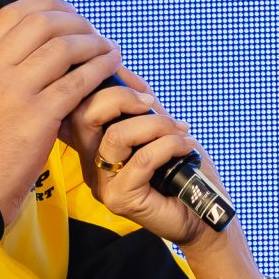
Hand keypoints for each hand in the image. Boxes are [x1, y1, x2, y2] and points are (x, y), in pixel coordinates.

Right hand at [0, 0, 120, 223]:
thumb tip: (27, 61)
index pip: (13, 14)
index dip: (47, 7)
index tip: (69, 15)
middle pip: (42, 23)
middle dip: (75, 22)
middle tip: (93, 34)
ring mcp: (15, 91)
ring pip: (63, 47)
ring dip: (93, 44)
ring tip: (109, 50)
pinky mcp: (37, 117)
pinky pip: (76, 81)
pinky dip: (99, 69)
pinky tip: (110, 67)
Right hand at [65, 67, 223, 244]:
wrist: (203, 212)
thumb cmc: (182, 171)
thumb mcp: (159, 127)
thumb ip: (138, 102)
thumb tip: (120, 67)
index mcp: (93, 147)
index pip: (75, 108)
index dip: (95, 84)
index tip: (125, 74)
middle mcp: (90, 165)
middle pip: (83, 115)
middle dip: (120, 97)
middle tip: (151, 103)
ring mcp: (102, 184)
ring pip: (116, 136)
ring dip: (154, 125)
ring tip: (179, 131)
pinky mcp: (120, 199)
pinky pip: (140, 160)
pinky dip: (168, 146)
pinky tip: (184, 147)